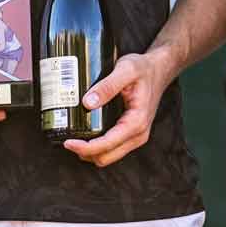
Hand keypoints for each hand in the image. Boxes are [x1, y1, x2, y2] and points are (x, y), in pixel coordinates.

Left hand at [63, 52, 172, 167]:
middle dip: (85, 153)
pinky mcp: (130, 134)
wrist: (159, 69)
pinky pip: (111, 148)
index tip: (68, 142)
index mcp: (137, 122)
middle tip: (67, 140)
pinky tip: (86, 135)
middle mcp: (138, 134)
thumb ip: (107, 86)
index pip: (107, 144)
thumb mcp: (126, 70)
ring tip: (74, 138)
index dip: (85, 148)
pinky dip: (97, 147)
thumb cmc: (144, 69)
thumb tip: (87, 103)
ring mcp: (135, 136)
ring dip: (90, 152)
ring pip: (108, 156)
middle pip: (106, 157)